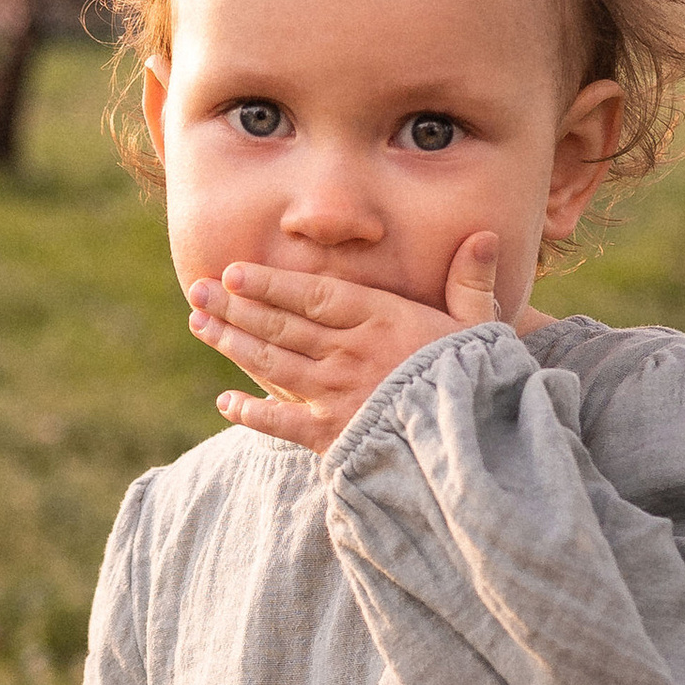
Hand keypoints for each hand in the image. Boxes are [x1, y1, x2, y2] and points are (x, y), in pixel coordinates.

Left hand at [188, 229, 516, 452]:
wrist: (472, 448)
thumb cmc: (480, 382)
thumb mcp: (481, 328)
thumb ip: (472, 281)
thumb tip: (486, 235)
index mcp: (383, 321)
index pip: (313, 296)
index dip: (270, 283)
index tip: (234, 272)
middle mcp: (349, 354)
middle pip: (281, 326)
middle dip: (235, 306)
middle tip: (198, 290)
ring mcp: (336, 396)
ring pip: (271, 365)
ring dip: (232, 344)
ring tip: (200, 324)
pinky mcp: (331, 438)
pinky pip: (280, 424)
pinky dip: (250, 413)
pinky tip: (225, 402)